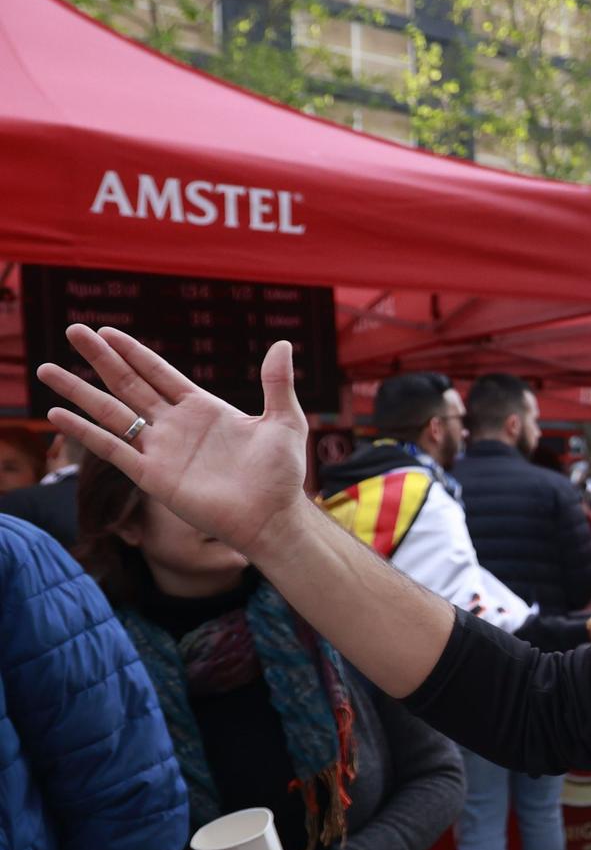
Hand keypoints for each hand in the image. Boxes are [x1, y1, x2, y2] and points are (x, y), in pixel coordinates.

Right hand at [36, 327, 313, 560]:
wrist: (274, 518)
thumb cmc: (282, 475)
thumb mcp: (285, 421)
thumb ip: (277, 383)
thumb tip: (282, 343)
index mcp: (203, 409)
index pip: (160, 372)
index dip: (133, 352)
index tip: (107, 331)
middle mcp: (175, 426)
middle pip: (128, 384)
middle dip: (100, 358)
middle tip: (72, 331)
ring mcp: (161, 450)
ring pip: (111, 412)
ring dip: (79, 391)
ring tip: (46, 369)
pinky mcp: (152, 476)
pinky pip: (112, 449)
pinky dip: (85, 433)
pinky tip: (58, 415)